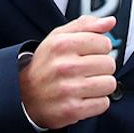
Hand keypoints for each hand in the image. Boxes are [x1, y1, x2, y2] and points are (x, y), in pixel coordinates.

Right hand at [20, 13, 116, 128]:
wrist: (24, 96)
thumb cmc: (45, 66)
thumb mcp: (58, 38)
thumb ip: (85, 26)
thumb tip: (110, 22)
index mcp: (62, 44)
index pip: (104, 43)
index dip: (100, 49)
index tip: (90, 54)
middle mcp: (65, 66)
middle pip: (109, 64)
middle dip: (101, 68)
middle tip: (86, 71)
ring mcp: (69, 89)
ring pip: (109, 84)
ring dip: (101, 86)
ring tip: (86, 85)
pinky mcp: (72, 110)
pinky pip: (103, 103)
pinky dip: (97, 102)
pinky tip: (83, 98)